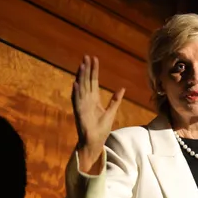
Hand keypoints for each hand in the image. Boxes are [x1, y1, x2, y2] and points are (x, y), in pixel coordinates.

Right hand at [71, 55, 124, 172]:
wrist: (95, 141)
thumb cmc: (101, 128)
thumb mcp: (111, 112)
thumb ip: (115, 100)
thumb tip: (122, 88)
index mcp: (93, 99)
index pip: (93, 82)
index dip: (94, 71)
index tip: (94, 59)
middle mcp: (86, 100)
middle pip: (86, 81)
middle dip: (87, 69)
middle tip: (87, 56)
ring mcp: (82, 106)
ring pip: (81, 88)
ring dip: (81, 77)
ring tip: (82, 65)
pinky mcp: (79, 113)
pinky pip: (77, 101)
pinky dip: (76, 92)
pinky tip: (75, 83)